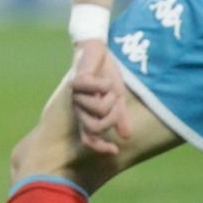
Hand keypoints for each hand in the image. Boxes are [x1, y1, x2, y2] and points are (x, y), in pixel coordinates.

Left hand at [69, 39, 131, 153]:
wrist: (97, 52)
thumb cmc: (105, 75)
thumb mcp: (117, 98)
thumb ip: (120, 117)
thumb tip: (127, 137)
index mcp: (87, 115)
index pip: (88, 139)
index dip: (100, 148)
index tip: (114, 150)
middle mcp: (79, 109)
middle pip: (97, 127)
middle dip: (112, 116)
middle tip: (115, 102)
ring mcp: (75, 97)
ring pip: (99, 109)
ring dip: (110, 96)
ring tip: (106, 86)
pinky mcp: (76, 82)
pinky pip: (99, 91)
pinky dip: (105, 83)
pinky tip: (102, 77)